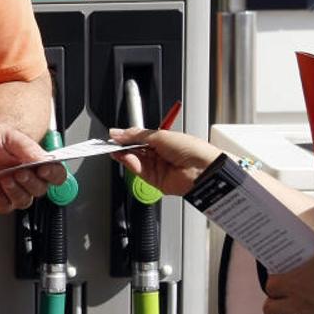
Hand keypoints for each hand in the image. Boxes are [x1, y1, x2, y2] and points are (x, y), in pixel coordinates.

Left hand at [0, 125, 67, 212]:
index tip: (44, 169)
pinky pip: (3, 205)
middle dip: (29, 182)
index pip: (57, 175)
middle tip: (19, 172)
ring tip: (4, 176)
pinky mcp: (1, 202)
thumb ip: (28, 148)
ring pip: (24, 201)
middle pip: (40, 190)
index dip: (54, 175)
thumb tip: (43, 158)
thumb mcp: (12, 138)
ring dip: (14, 190)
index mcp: (39, 166)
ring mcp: (16, 194)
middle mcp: (31, 182)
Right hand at [108, 127, 223, 195]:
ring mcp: (157, 167)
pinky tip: (125, 157)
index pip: (139, 138)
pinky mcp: (155, 180)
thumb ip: (136, 135)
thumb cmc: (191, 149)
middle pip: (135, 150)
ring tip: (116, 150)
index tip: (114, 136)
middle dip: (123, 146)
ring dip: (124, 155)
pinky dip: (131, 164)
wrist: (202, 169)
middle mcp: (160, 154)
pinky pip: (139, 171)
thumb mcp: (160, 135)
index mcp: (163, 141)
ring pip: (135, 161)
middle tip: (112, 143)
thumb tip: (118, 132)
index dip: (127, 137)